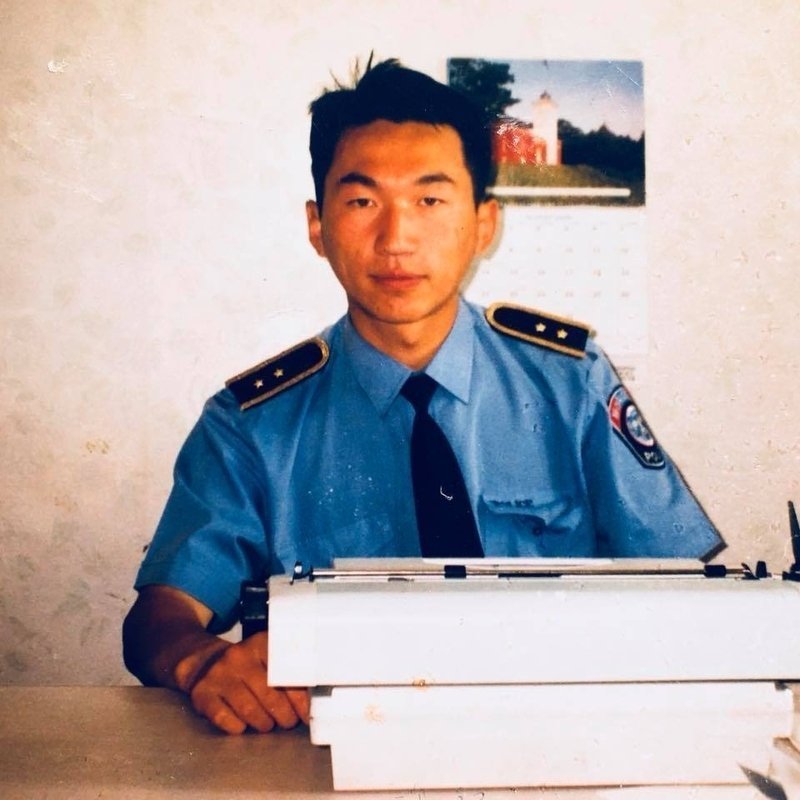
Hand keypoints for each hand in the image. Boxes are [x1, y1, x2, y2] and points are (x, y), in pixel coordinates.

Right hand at [178, 631, 309, 734]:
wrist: (205, 663)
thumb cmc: (248, 666)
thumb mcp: (267, 658)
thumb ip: (288, 671)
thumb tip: (312, 699)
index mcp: (260, 643)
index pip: (286, 673)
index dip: (300, 698)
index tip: (306, 714)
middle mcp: (238, 656)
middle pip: (269, 694)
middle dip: (284, 715)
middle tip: (288, 721)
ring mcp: (218, 675)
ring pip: (249, 709)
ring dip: (264, 723)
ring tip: (268, 724)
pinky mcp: (202, 693)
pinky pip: (225, 719)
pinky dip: (238, 727)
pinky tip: (243, 725)